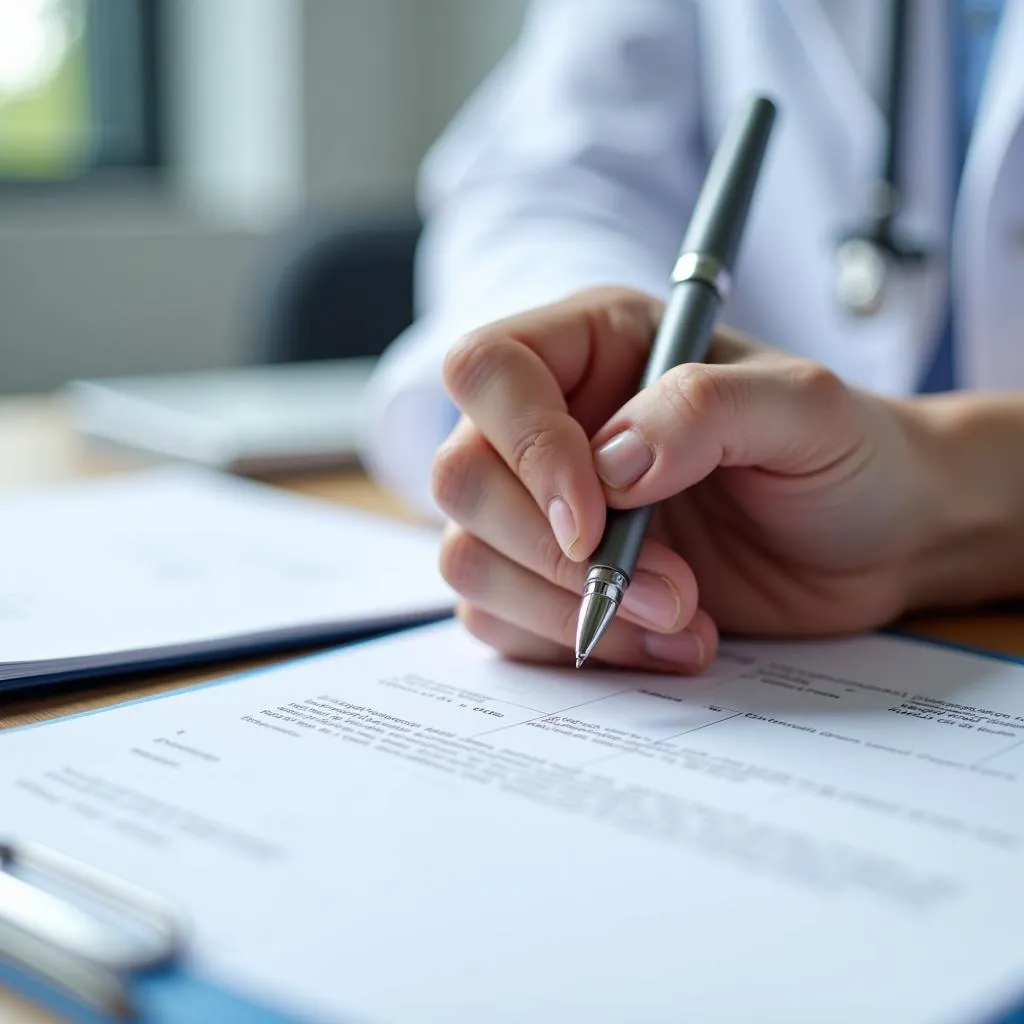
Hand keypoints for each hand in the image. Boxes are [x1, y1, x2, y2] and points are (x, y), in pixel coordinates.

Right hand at [430, 288, 967, 671]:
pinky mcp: (554, 582)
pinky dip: (577, 646)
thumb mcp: (805, 410)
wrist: (879, 542)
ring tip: (681, 618)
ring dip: (565, 609)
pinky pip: (503, 620)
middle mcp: (553, 423)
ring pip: (470, 557)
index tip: (595, 520)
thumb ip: (704, 409)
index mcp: (595, 348)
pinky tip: (666, 644)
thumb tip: (607, 467)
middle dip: (554, 555)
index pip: (488, 371)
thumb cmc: (847, 455)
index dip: (523, 447)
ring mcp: (545, 508)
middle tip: (668, 591)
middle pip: (460, 476)